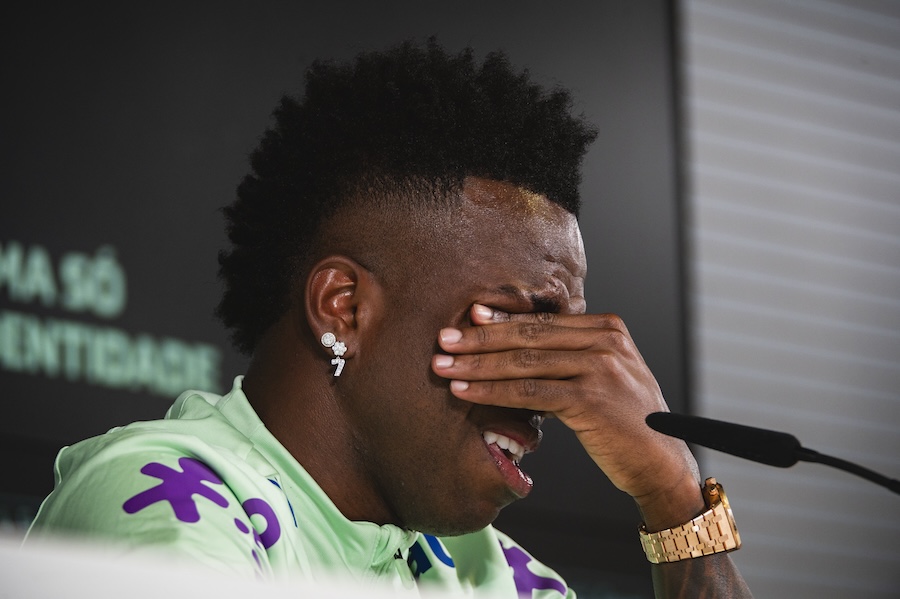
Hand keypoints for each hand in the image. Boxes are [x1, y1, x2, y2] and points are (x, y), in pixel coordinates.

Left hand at [432, 304, 703, 528]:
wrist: (661, 463)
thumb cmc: (627, 423)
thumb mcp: (605, 377)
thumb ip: (572, 357)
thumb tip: (517, 352)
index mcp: (608, 328)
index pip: (544, 321)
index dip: (503, 319)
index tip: (469, 317)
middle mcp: (605, 341)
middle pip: (529, 336)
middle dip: (481, 338)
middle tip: (443, 341)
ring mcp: (599, 368)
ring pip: (524, 362)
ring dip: (477, 365)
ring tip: (444, 367)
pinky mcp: (590, 399)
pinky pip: (529, 392)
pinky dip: (491, 391)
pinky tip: (465, 392)